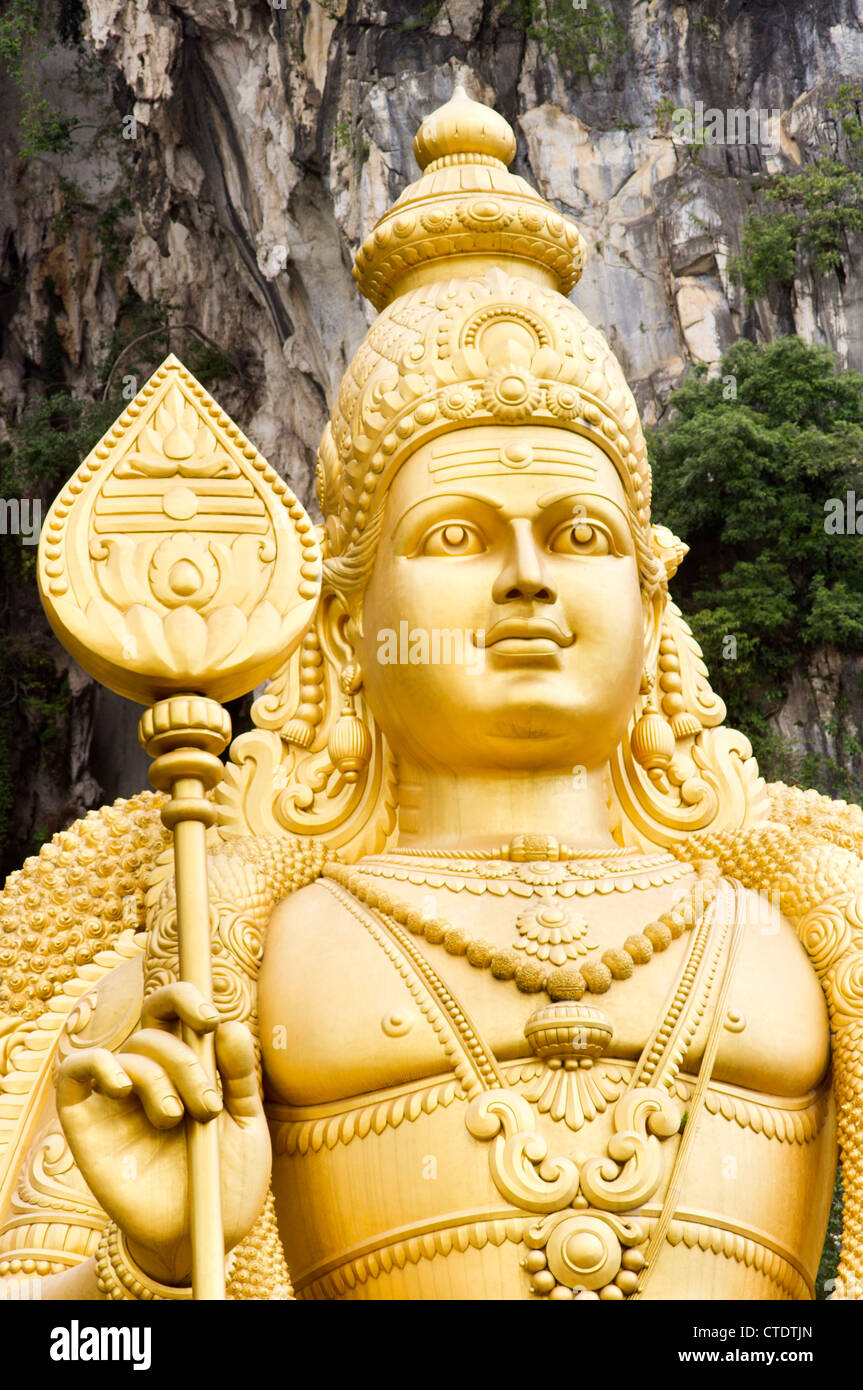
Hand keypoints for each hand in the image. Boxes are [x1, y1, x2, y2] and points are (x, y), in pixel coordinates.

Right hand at [57, 983, 271, 1285]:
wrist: (202, 1234)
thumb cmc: (225, 1177)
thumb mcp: (245, 1121)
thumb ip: (239, 1073)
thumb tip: (229, 1026)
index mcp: (185, 1065)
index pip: (172, 1009)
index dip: (185, 998)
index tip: (211, 1018)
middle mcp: (148, 1075)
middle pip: (155, 1031)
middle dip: (187, 1060)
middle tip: (207, 1105)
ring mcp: (116, 1099)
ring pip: (128, 1053)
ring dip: (159, 1077)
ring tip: (177, 1119)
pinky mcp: (86, 1126)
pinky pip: (73, 1073)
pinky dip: (97, 1066)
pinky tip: (123, 1086)